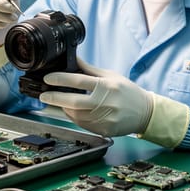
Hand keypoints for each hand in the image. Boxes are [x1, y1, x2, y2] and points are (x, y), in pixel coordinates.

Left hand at [39, 59, 153, 136]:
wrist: (146, 113)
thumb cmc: (128, 92)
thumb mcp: (111, 76)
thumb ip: (89, 69)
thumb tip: (73, 60)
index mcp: (107, 86)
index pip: (79, 81)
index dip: (60, 79)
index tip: (48, 78)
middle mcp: (106, 103)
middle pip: (74, 102)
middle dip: (55, 98)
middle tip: (44, 95)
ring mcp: (105, 119)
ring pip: (76, 115)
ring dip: (65, 108)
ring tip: (60, 101)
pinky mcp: (104, 130)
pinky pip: (83, 124)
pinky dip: (75, 117)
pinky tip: (73, 111)